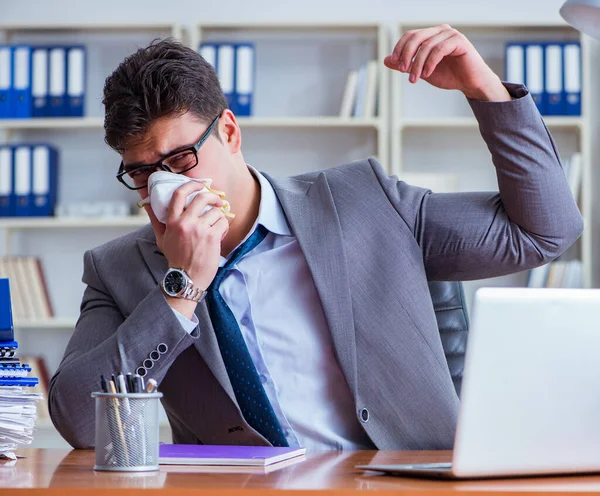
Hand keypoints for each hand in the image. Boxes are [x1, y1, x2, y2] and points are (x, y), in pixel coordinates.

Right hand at [146, 181, 229, 290]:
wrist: (186, 278)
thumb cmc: (175, 259)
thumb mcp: (161, 239)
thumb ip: (156, 220)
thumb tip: (147, 205)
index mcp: (172, 221)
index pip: (179, 194)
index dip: (192, 184)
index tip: (200, 184)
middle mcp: (185, 223)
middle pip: (202, 197)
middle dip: (213, 197)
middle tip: (217, 201)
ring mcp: (199, 230)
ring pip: (216, 211)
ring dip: (219, 217)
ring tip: (217, 226)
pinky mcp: (211, 237)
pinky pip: (223, 223)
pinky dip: (224, 227)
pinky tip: (220, 234)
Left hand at [384, 24, 510, 101]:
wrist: (470, 83)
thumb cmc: (448, 75)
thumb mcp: (422, 71)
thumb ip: (406, 65)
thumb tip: (386, 60)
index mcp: (431, 35)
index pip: (410, 35)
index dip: (399, 48)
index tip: (394, 63)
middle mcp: (440, 31)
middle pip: (416, 37)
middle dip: (406, 54)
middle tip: (402, 70)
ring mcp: (451, 34)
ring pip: (426, 46)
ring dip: (417, 64)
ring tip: (414, 79)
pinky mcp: (459, 41)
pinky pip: (439, 50)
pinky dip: (430, 63)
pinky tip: (427, 74)